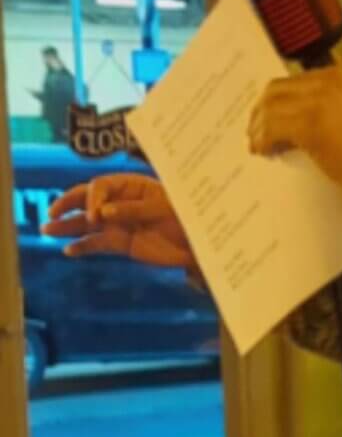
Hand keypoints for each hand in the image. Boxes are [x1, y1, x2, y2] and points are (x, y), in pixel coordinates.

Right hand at [42, 173, 195, 268]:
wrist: (199, 245)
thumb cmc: (187, 218)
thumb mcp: (164, 210)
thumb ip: (134, 210)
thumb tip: (103, 213)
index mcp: (132, 186)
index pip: (102, 186)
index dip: (93, 198)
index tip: (94, 216)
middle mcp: (121, 202)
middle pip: (88, 199)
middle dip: (69, 203)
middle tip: (52, 212)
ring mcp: (119, 222)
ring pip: (87, 222)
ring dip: (68, 226)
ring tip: (47, 230)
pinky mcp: (121, 242)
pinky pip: (97, 243)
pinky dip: (82, 246)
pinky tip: (68, 251)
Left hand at [247, 66, 341, 201]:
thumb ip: (328, 100)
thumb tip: (292, 110)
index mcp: (338, 75)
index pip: (292, 80)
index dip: (275, 100)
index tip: (267, 118)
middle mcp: (327, 82)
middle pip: (275, 89)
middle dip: (260, 111)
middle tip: (255, 132)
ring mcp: (317, 101)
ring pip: (270, 108)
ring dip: (258, 128)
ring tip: (257, 145)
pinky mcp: (308, 124)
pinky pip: (273, 128)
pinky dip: (263, 140)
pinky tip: (264, 151)